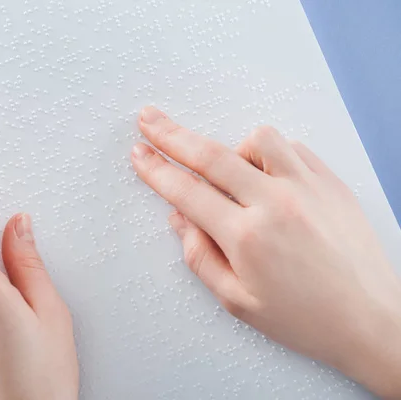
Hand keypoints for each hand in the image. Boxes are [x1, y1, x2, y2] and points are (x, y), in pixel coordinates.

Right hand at [131, 107, 400, 398]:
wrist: (371, 320)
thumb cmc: (304, 318)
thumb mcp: (239, 301)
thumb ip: (201, 257)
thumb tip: (179, 219)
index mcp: (247, 237)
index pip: (187, 192)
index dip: (156, 170)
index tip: (139, 153)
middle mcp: (275, 204)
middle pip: (211, 155)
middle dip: (172, 134)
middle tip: (149, 118)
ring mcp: (307, 188)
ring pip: (258, 140)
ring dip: (233, 148)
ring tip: (230, 170)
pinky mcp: (331, 183)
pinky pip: (293, 148)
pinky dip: (272, 155)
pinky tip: (268, 176)